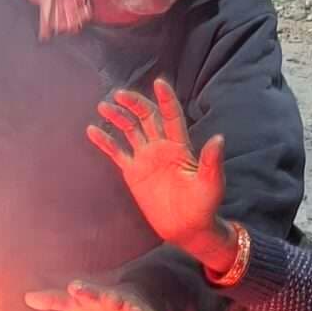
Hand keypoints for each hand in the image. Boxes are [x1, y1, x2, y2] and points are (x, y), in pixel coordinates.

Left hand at [23, 278, 165, 310]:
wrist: (142, 295)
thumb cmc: (102, 303)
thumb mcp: (79, 303)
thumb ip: (55, 300)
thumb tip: (26, 297)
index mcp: (99, 296)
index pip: (88, 292)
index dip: (83, 290)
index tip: (74, 287)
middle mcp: (118, 299)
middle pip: (114, 298)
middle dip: (111, 298)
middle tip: (110, 298)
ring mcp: (136, 308)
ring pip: (137, 309)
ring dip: (137, 310)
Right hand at [86, 79, 236, 271]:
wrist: (186, 228)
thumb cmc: (203, 205)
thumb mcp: (211, 183)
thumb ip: (212, 161)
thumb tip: (219, 138)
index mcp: (180, 146)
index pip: (172, 116)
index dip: (166, 99)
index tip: (158, 82)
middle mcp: (161, 146)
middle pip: (147, 117)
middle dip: (135, 103)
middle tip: (119, 94)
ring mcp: (146, 158)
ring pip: (130, 130)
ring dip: (118, 117)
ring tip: (104, 107)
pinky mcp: (133, 172)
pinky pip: (117, 152)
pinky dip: (105, 141)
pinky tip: (92, 130)